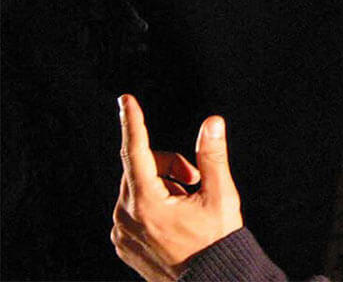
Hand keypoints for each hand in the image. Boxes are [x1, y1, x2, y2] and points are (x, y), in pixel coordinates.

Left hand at [111, 94, 243, 280]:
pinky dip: (154, 205)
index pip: (137, 152)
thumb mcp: (220, 195)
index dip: (134, 122)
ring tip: (189, 206)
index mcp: (146, 204)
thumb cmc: (216, 241)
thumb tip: (212, 122)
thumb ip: (212, 156)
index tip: (126, 100)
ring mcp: (121, 232)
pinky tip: (176, 222)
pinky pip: (132, 209)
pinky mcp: (123, 244)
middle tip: (197, 181)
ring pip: (138, 188)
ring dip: (164, 187)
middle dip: (171, 167)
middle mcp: (125, 217)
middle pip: (143, 169)